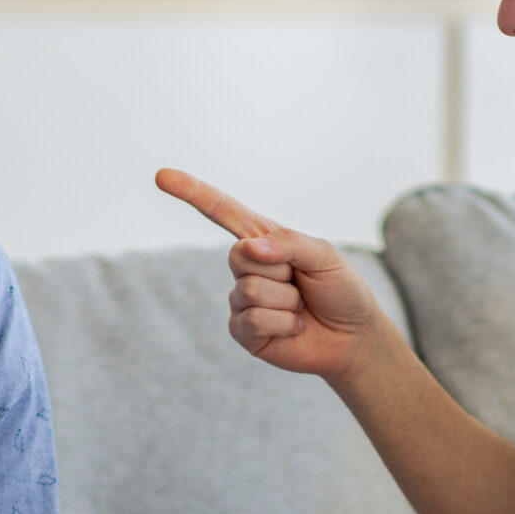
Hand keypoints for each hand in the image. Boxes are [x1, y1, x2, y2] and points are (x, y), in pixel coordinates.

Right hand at [154, 169, 390, 380]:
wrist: (353, 337)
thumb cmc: (340, 290)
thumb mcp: (325, 255)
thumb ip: (289, 242)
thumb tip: (250, 249)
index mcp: (263, 240)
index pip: (223, 212)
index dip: (193, 193)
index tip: (162, 176)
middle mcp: (247, 268)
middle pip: (238, 255)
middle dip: (279, 268)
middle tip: (300, 282)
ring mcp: (242, 300)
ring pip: (249, 290)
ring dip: (287, 301)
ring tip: (300, 307)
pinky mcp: (243, 331)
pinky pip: (253, 320)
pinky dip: (283, 324)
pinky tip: (294, 327)